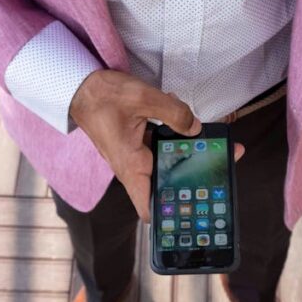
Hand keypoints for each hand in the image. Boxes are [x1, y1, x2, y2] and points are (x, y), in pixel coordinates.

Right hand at [69, 69, 243, 221]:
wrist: (79, 86)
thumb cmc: (102, 96)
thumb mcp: (142, 98)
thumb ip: (174, 113)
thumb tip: (195, 129)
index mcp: (131, 165)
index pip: (148, 206)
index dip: (169, 215)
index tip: (195, 210)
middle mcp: (133, 166)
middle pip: (166, 183)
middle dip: (193, 177)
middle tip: (221, 167)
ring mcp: (134, 155)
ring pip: (166, 163)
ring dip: (186, 154)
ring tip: (215, 146)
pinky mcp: (136, 143)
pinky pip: (159, 147)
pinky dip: (174, 138)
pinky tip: (187, 121)